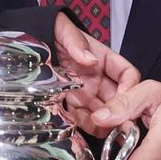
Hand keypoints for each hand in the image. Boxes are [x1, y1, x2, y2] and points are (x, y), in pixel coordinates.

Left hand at [51, 14, 141, 137]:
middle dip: (118, 112)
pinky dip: (84, 124)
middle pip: (117, 98)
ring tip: (100, 128)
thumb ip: (76, 43)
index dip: (130, 88)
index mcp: (103, 59)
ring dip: (104, 122)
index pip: (127, 74)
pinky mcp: (71, 102)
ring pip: (103, 112)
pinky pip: (82, 117)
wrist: (30, 43)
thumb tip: (90, 60)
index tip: (125, 100)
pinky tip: (81, 126)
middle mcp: (99, 78)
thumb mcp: (64, 30)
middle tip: (114, 122)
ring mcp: (86, 92)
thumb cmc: (52, 31)